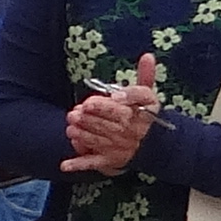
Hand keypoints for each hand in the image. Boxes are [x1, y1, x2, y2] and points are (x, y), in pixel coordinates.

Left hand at [62, 54, 162, 175]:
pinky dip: (79, 164)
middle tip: (73, 113)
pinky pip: (94, 163)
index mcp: (136, 116)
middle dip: (87, 120)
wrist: (157, 145)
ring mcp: (118, 148)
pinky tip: (64, 165)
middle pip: (104, 126)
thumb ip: (145, 76)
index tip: (88, 103)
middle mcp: (128, 133)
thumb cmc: (147, 115)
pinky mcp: (111, 161)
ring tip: (70, 128)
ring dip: (81, 136)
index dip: (101, 107)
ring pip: (97, 142)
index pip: (117, 111)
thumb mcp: (148, 95)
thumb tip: (147, 55)